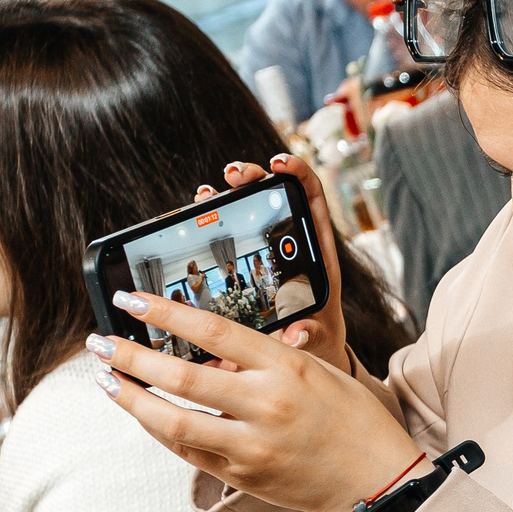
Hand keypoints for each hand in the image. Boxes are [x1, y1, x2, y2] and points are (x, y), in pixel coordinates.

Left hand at [88, 292, 420, 511]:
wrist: (377, 481)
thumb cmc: (352, 419)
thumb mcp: (318, 372)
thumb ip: (264, 359)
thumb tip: (207, 347)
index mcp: (288, 368)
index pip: (213, 330)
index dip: (165, 313)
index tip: (132, 301)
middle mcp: (267, 405)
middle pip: (180, 377)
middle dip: (130, 357)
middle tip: (100, 342)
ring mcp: (252, 446)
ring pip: (171, 422)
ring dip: (130, 398)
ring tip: (106, 379)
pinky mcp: (243, 475)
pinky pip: (186, 451)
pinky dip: (158, 429)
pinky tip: (142, 413)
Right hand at [206, 154, 350, 364]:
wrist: (305, 349)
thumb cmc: (317, 337)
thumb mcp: (317, 337)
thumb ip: (310, 334)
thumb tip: (298, 334)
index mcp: (315, 251)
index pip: (312, 197)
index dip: (299, 173)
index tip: (279, 162)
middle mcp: (291, 241)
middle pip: (274, 194)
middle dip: (253, 176)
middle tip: (234, 174)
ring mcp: (266, 246)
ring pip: (246, 207)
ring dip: (227, 192)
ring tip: (207, 191)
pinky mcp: (246, 257)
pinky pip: (227, 229)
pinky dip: (210, 216)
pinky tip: (195, 209)